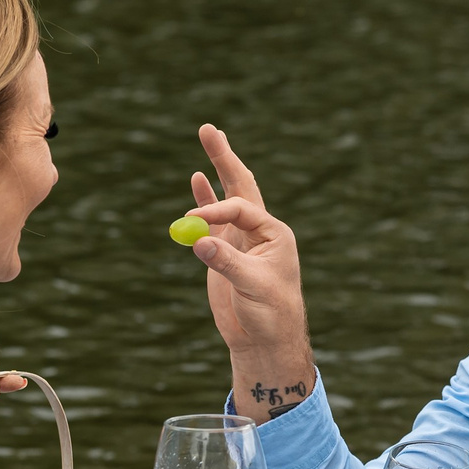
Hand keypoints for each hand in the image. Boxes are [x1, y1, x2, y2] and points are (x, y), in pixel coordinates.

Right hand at [186, 125, 315, 422]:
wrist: (264, 340)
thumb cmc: (270, 314)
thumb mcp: (251, 287)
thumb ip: (226, 262)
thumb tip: (198, 239)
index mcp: (274, 233)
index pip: (241, 208)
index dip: (216, 208)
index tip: (194, 219)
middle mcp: (259, 230)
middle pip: (239, 186)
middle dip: (224, 158)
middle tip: (208, 128)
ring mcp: (240, 239)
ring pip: (226, 198)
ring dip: (215, 170)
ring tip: (209, 135)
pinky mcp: (224, 252)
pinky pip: (212, 220)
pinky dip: (204, 199)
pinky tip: (197, 178)